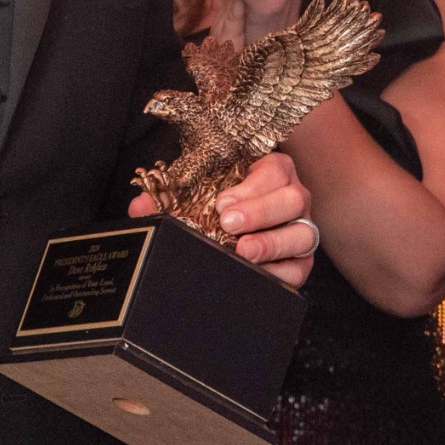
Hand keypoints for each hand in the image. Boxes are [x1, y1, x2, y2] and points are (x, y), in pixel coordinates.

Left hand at [129, 150, 314, 288]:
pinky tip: (257, 273)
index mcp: (272, 173)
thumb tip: (141, 205)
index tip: (222, 203)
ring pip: (304, 233)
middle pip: (295, 199)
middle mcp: (293, 198)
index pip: (275, 171)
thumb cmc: (217, 205)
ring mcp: (300, 229)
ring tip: (244, 250)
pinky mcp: (300, 261)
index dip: (252, 186)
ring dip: (273, 243)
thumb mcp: (196, 193)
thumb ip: (169, 197)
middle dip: (261, 212)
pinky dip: (280, 273)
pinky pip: (300, 269)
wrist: (234, 228)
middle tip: (228, 224)